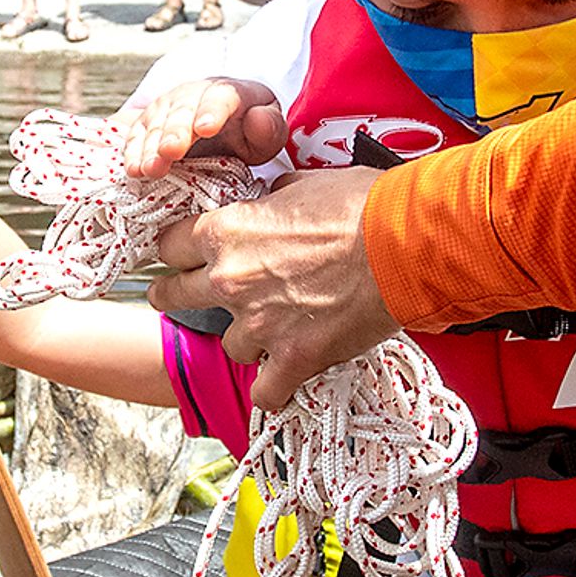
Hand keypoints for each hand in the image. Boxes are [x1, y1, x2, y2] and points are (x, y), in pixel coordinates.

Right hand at [115, 75, 289, 176]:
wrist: (225, 126)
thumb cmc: (249, 132)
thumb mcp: (268, 132)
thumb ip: (268, 127)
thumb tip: (257, 119)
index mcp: (228, 93)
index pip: (221, 97)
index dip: (212, 111)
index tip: (205, 129)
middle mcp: (193, 94)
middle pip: (182, 109)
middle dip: (175, 131)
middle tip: (171, 152)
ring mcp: (167, 107)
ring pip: (156, 122)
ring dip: (150, 146)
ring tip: (149, 169)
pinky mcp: (148, 123)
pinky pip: (137, 135)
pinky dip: (133, 152)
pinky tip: (133, 170)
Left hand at [147, 166, 397, 411]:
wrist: (405, 244)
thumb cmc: (363, 207)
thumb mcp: (306, 185)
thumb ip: (274, 200)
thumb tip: (271, 202)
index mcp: (228, 231)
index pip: (170, 244)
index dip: (174, 250)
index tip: (178, 256)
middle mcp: (231, 279)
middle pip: (173, 295)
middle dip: (176, 295)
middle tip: (182, 297)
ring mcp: (259, 323)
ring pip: (229, 344)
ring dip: (249, 337)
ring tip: (275, 330)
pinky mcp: (293, 357)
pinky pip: (265, 391)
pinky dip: (274, 388)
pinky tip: (283, 381)